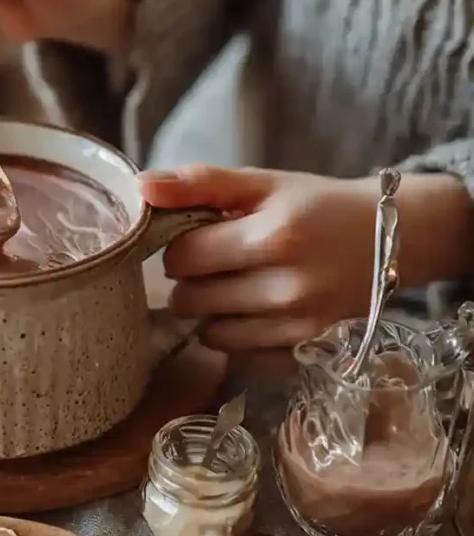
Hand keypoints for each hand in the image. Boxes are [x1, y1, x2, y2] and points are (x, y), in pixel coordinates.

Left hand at [137, 164, 473, 352]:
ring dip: (211, 311)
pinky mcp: (305, 349)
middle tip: (218, 262)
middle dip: (192, 280)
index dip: (180, 247)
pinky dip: (235, 334)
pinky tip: (255, 310)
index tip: (200, 238)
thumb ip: (198, 183)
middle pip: (189, 299)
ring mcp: (297, 324)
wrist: (395, 239)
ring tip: (237, 285)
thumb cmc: (316, 206)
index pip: (182, 258)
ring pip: (209, 331)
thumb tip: (140, 186)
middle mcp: (285, 286)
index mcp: (272, 236)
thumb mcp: (262, 183)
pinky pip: (238, 352)